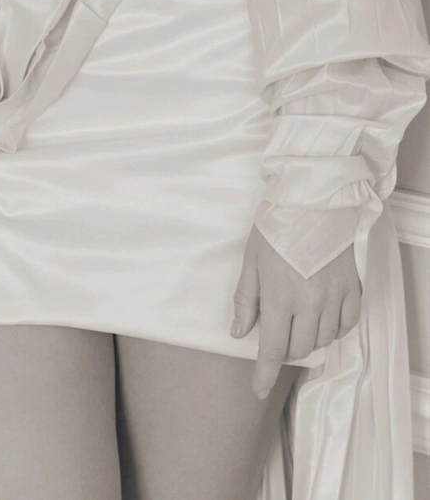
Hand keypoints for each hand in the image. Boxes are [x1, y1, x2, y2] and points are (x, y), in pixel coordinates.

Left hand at [231, 226, 360, 398]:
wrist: (315, 200)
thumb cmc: (277, 226)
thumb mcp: (251, 260)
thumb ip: (246, 299)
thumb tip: (238, 331)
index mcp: (279, 297)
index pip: (271, 349)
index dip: (263, 374)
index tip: (258, 390)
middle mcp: (309, 303)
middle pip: (299, 348)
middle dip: (285, 348)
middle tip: (277, 332)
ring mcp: (334, 298)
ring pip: (323, 339)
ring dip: (308, 338)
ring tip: (298, 318)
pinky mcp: (352, 289)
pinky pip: (346, 325)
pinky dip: (334, 328)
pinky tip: (323, 317)